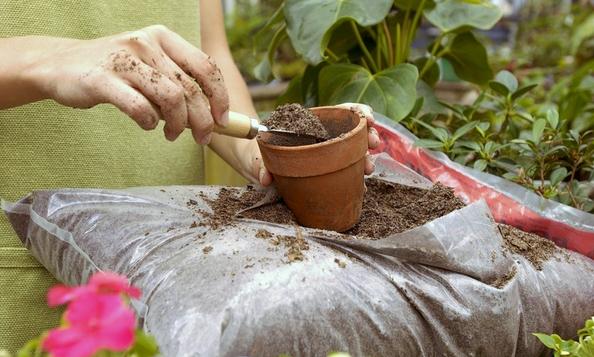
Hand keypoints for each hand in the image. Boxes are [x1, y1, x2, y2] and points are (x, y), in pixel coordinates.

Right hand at [28, 25, 228, 143]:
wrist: (61, 65)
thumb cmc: (115, 72)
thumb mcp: (150, 66)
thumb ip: (178, 82)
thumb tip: (212, 115)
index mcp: (163, 37)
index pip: (205, 67)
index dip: (220, 97)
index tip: (223, 120)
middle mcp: (146, 43)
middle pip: (191, 88)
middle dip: (203, 120)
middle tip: (202, 137)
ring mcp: (124, 60)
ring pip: (171, 98)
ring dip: (178, 124)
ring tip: (172, 134)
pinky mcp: (103, 79)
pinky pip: (140, 108)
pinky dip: (149, 122)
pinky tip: (147, 125)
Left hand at [248, 103, 380, 185]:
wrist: (254, 167)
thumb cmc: (256, 153)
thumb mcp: (255, 156)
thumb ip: (259, 165)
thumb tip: (265, 178)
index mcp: (309, 124)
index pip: (339, 112)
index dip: (357, 112)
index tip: (368, 118)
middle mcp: (321, 137)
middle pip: (352, 131)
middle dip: (368, 135)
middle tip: (374, 144)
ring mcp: (325, 155)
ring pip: (352, 152)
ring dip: (365, 158)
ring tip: (368, 168)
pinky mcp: (325, 172)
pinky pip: (345, 172)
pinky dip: (356, 177)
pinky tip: (362, 185)